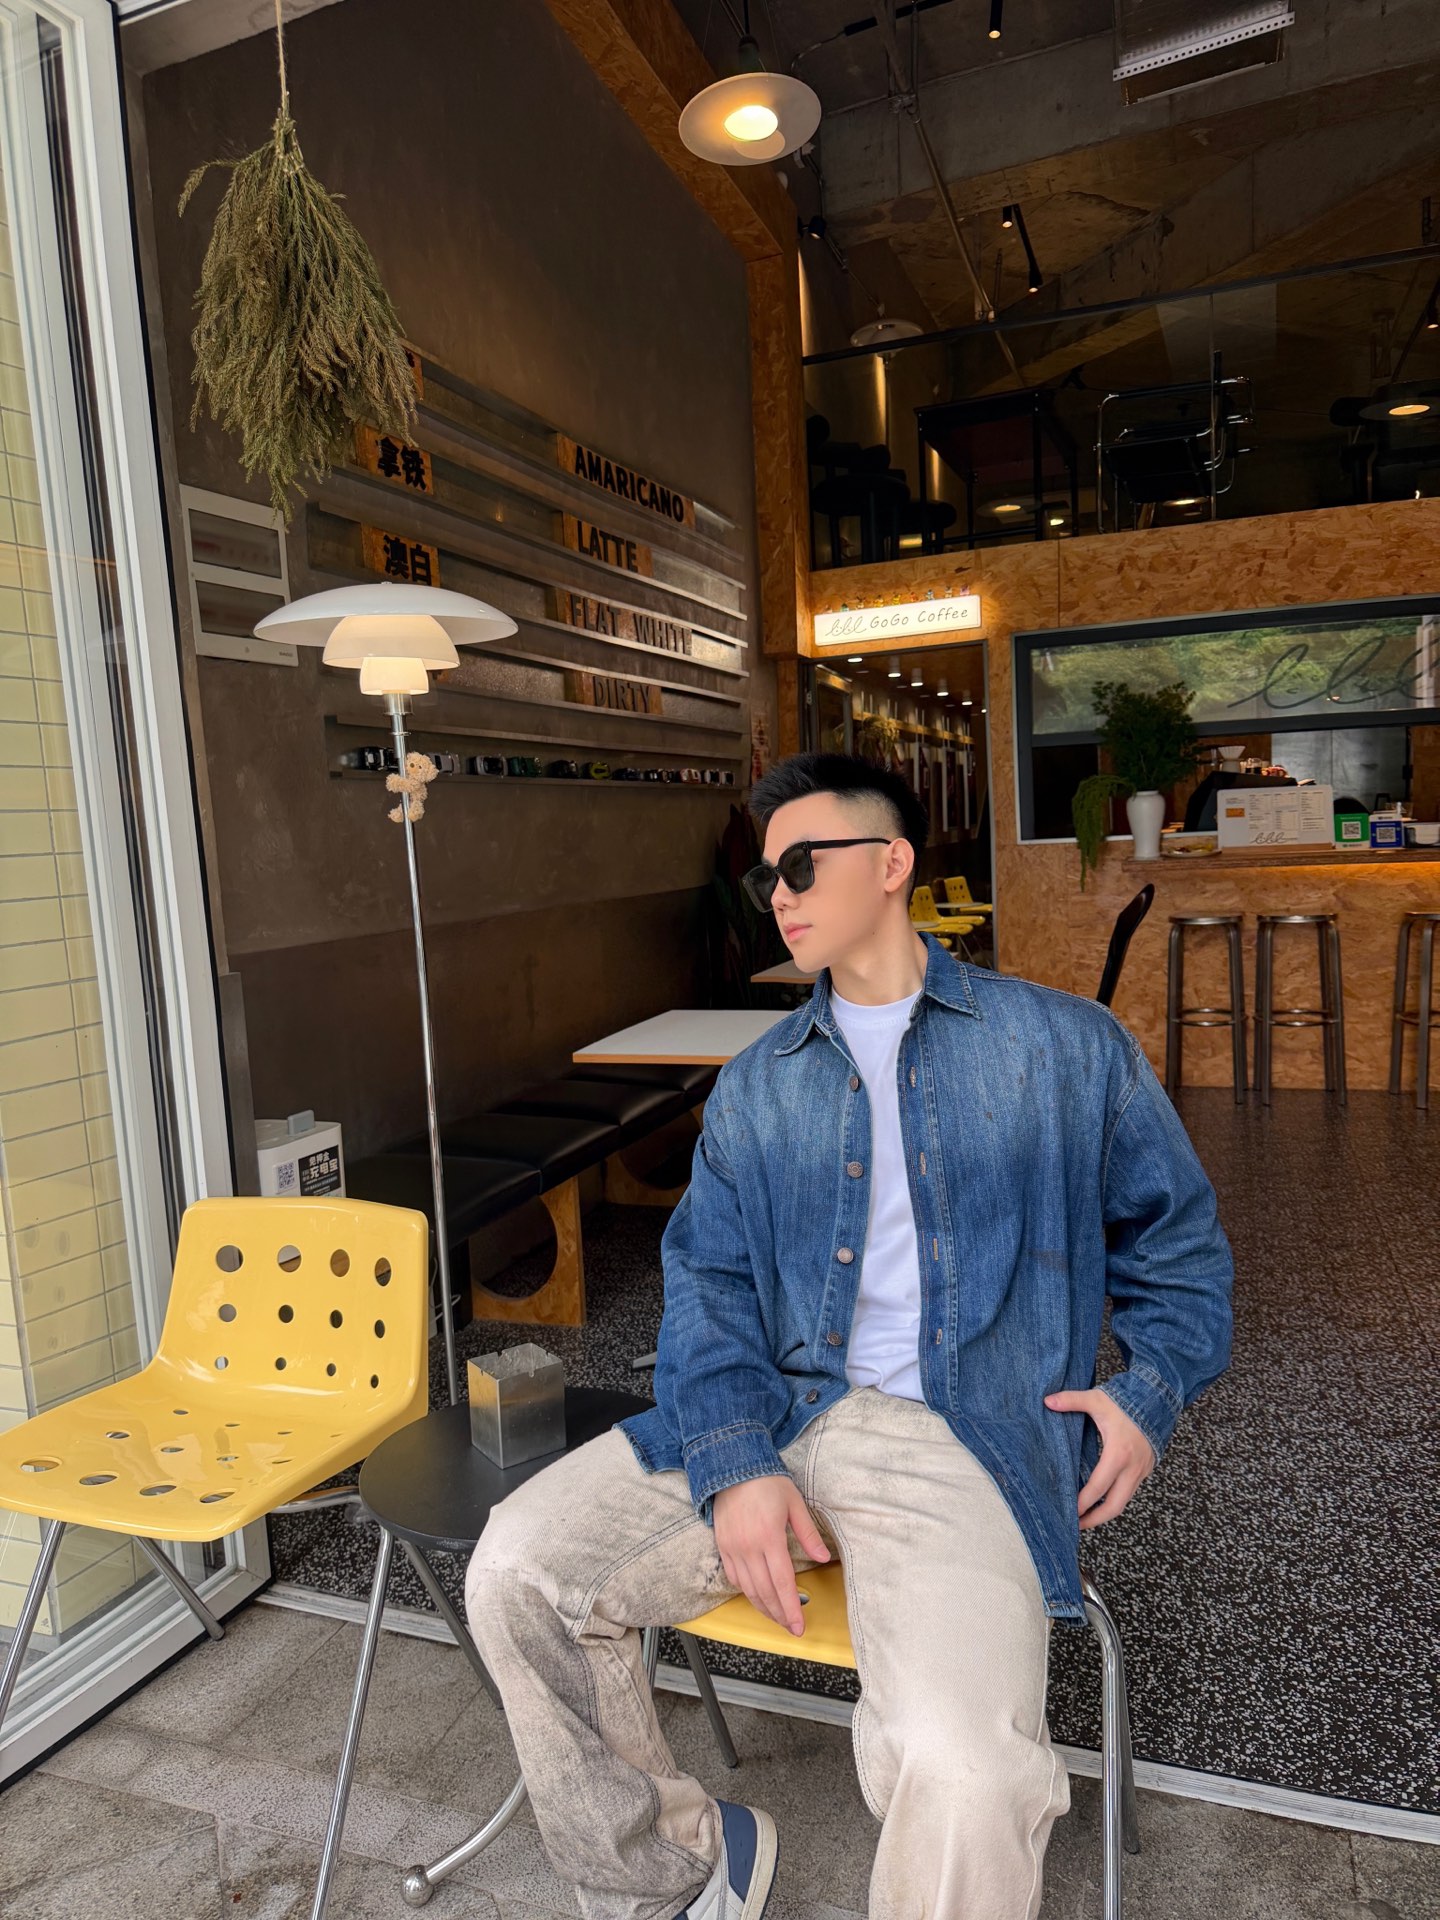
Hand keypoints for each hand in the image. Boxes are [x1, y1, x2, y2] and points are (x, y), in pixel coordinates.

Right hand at [712, 1475, 829, 1635]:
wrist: (732, 1465)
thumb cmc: (767, 1481)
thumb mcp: (795, 1503)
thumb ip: (808, 1534)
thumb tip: (823, 1558)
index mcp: (769, 1536)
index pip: (783, 1583)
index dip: (791, 1609)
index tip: (799, 1626)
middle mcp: (748, 1546)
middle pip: (765, 1592)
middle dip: (779, 1614)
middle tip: (791, 1627)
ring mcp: (732, 1547)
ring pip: (748, 1589)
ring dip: (763, 1607)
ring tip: (777, 1617)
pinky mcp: (722, 1545)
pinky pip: (734, 1577)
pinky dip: (746, 1591)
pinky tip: (757, 1595)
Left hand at [1044, 1389, 1156, 1530]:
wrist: (1160, 1399)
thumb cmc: (1128, 1400)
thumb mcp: (1097, 1400)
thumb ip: (1072, 1400)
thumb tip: (1047, 1401)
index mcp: (1118, 1454)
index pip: (1097, 1488)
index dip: (1082, 1504)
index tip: (1068, 1513)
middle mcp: (1132, 1468)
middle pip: (1114, 1506)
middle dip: (1095, 1519)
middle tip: (1076, 1526)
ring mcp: (1141, 1470)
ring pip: (1124, 1501)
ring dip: (1105, 1512)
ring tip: (1086, 1517)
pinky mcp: (1145, 1469)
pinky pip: (1129, 1491)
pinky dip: (1115, 1498)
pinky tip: (1101, 1498)